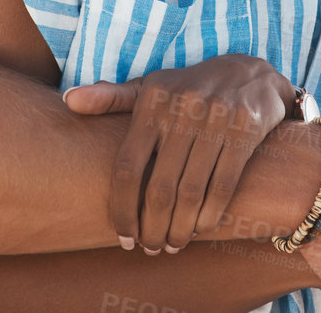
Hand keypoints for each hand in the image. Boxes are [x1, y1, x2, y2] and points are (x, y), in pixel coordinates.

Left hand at [63, 54, 295, 254]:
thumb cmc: (190, 88)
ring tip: (173, 244)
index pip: (127, 166)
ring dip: (180, 229)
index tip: (123, 237)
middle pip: (159, 188)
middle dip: (152, 228)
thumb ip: (111, 98)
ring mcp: (216, 119)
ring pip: (191, 192)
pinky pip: (223, 186)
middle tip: (150, 248)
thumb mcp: (152, 87)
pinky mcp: (245, 130)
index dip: (122, 209)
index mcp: (153, 102)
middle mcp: (183, 108)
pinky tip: (200, 229)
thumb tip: (68, 101)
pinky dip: (209, 216)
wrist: (252, 72)